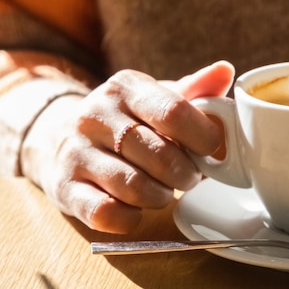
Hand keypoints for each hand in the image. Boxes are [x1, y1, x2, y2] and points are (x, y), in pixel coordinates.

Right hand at [24, 61, 234, 232]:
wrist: (63, 137)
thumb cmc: (128, 120)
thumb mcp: (158, 98)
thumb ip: (195, 90)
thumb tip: (225, 71)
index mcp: (125, 87)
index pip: (173, 112)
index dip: (203, 138)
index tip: (212, 150)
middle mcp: (95, 115)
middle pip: (160, 156)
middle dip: (186, 174)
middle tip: (189, 176)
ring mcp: (76, 151)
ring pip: (135, 187)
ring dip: (161, 196)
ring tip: (164, 191)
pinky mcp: (65, 187)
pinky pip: (105, 213)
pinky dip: (130, 217)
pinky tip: (136, 209)